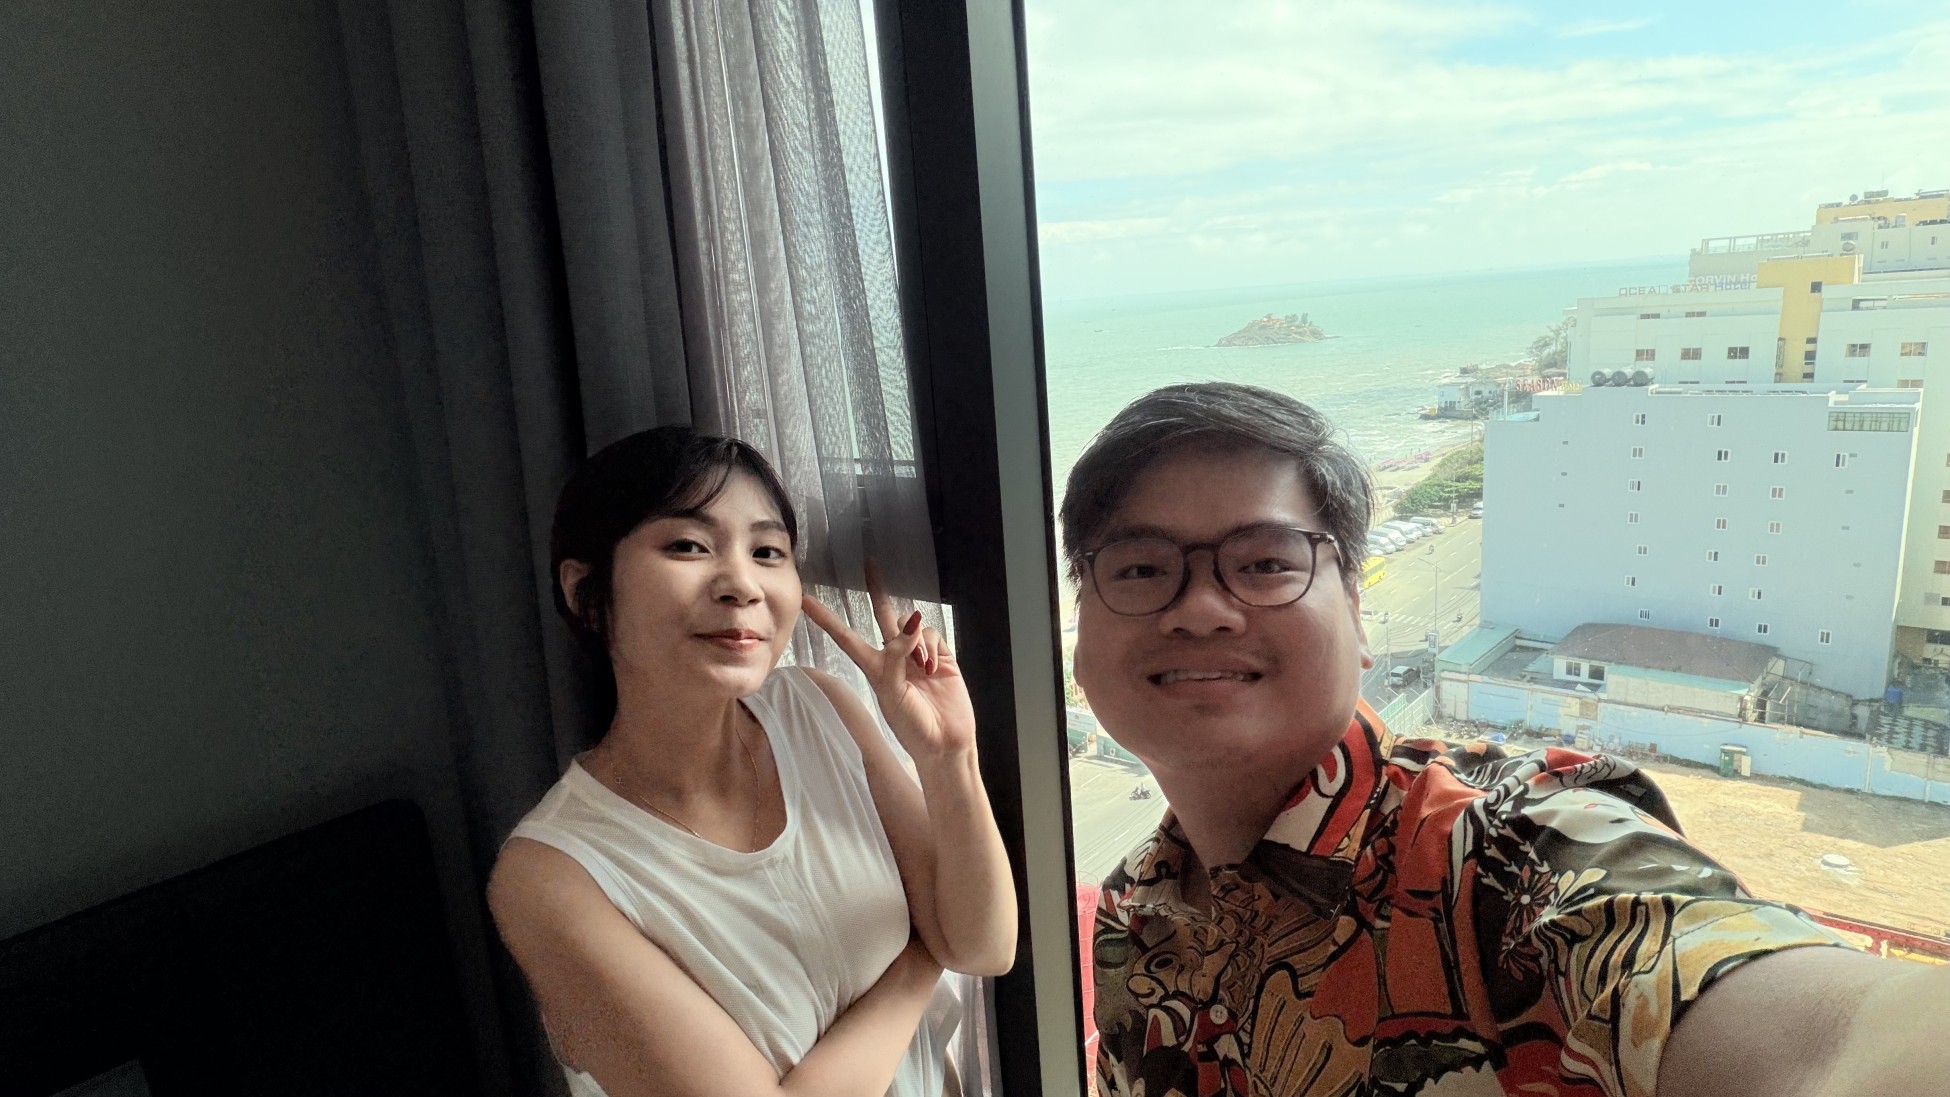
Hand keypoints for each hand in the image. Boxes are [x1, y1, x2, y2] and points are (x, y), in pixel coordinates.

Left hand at [799, 564, 974, 761]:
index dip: (826, 619)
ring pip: (911, 625)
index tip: (807, 601)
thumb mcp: (892, 693)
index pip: (845, 637)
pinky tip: (933, 669)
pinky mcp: (942, 655)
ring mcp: (919, 653)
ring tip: (922, 670)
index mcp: (874, 668)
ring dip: (915, 641)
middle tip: (870, 563)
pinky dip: (932, 647)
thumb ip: (897, 656)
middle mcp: (894, 656)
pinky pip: (932, 634)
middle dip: (878, 589)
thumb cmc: (911, 727)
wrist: (944, 744)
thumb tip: (911, 623)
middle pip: (883, 614)